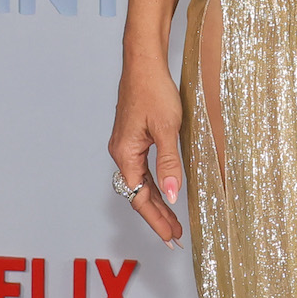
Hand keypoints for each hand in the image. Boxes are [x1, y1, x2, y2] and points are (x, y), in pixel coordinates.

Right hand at [109, 57, 185, 246]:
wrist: (144, 61)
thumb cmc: (153, 89)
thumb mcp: (167, 128)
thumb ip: (170, 163)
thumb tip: (173, 195)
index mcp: (125, 154)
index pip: (140, 197)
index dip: (156, 219)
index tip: (170, 236)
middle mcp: (121, 153)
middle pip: (139, 193)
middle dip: (157, 215)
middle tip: (175, 234)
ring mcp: (126, 145)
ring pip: (141, 181)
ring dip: (157, 200)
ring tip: (173, 219)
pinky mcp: (133, 136)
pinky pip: (142, 168)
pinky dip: (155, 182)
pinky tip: (166, 189)